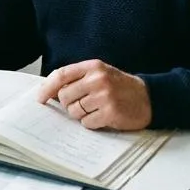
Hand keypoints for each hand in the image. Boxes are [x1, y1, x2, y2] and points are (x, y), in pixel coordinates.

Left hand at [37, 59, 151, 130]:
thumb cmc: (119, 86)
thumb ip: (78, 78)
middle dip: (70, 104)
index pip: (61, 75)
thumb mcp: (100, 73)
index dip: (47, 87)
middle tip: (84, 104)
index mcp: (92, 66)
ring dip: (82, 114)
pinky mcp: (111, 112)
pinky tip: (103, 117)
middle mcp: (97, 79)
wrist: (149, 97)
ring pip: (75, 111)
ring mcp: (104, 96)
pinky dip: (92, 123)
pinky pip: (87, 123)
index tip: (40, 98)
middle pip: (65, 96)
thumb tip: (50, 91)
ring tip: (96, 109)